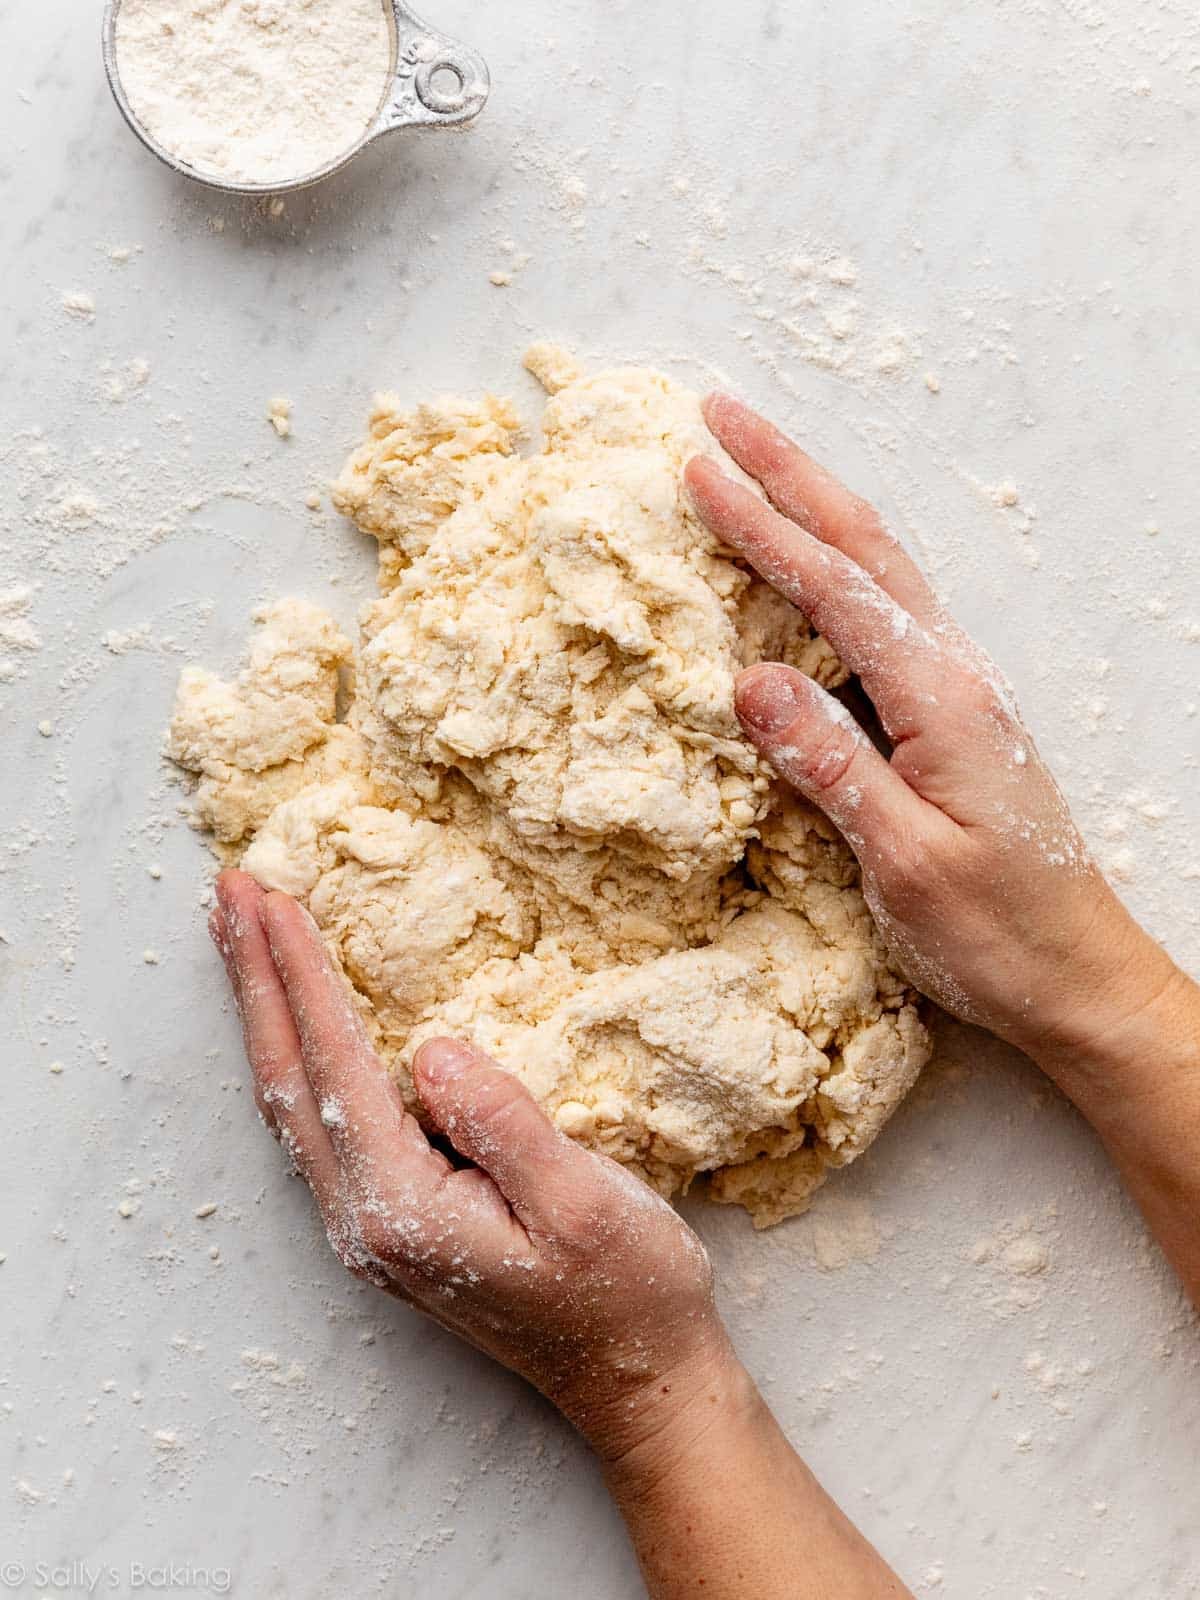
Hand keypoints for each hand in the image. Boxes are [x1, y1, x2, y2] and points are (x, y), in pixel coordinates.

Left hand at [209, 868, 731, 1462]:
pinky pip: (322, 1122)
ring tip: (244, 937)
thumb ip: (502, 1125)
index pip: (338, 1067)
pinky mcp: (392, 1223)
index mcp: (404, 1211)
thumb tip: (430, 1050)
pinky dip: (299, 1054)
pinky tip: (302, 1023)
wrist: (639, 1381)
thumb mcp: (583, 1203)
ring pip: (293, 1103)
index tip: (276, 898)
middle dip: (255, 980)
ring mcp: (371, 1228)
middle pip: (287, 1081)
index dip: (304, 976)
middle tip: (230, 890)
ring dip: (266, 1013)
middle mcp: (366, 1223)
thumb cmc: (627, 1291)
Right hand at [685, 394, 1181, 1067]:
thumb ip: (832, 765)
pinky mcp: (950, 720)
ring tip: (758, 465)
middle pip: (865, 547)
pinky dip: (836, 568)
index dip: (762, 527)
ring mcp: (957, 693)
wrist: (1081, 975)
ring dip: (816, 508)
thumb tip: (750, 680)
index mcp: (941, 701)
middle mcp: (955, 677)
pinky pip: (885, 618)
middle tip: (723, 415)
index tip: (699, 469)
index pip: (835, 591)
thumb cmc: (999, 934)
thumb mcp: (906, 860)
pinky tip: (809, 569)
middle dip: (791, 475)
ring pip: (880, 571)